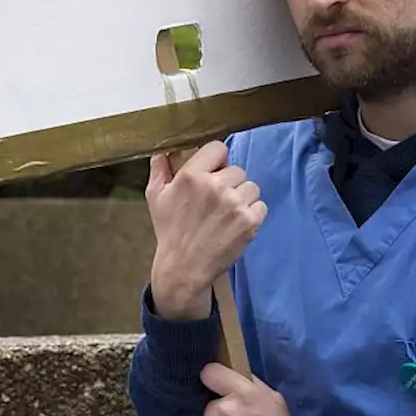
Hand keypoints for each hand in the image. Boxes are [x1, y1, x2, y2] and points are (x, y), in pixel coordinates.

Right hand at [146, 141, 265, 319]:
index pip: (219, 148)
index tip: (213, 172)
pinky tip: (236, 224)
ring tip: (227, 213)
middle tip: (217, 201)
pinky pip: (260, 206)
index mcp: (192, 175)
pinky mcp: (249, 221)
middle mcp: (215, 186)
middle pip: (237, 170)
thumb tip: (162, 149)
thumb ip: (159, 168)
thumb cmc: (170, 229)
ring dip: (242, 198)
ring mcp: (235, 204)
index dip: (217, 160)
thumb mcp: (155, 196)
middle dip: (229, 183)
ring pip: (251, 187)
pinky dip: (252, 214)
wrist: (184, 267)